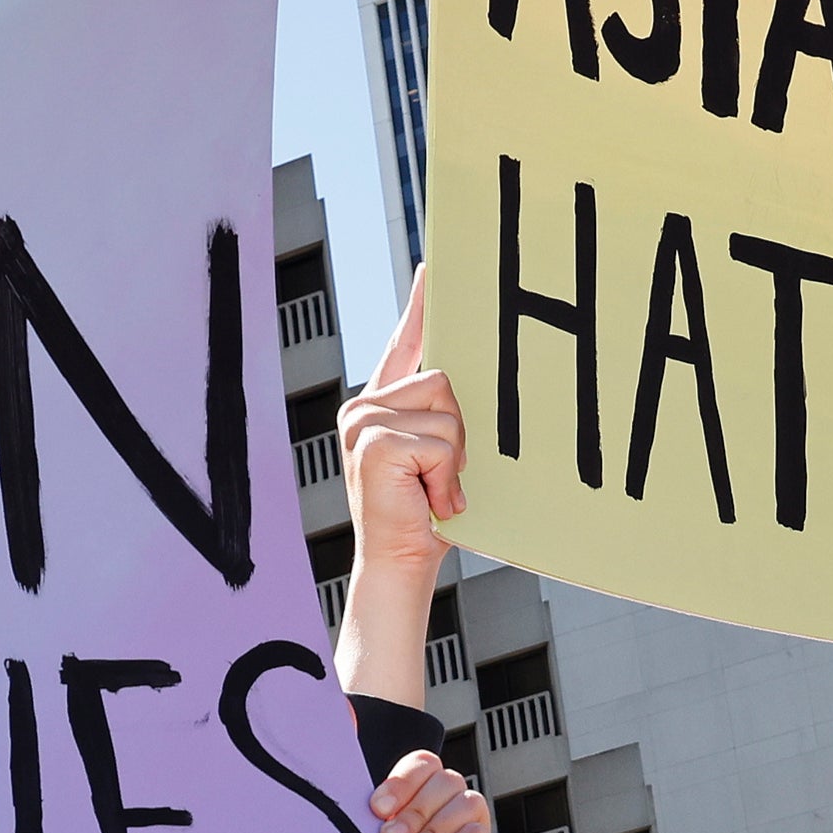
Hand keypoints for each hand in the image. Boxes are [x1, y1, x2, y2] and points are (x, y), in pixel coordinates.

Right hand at [339, 284, 462, 582]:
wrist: (398, 563)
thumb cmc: (425, 515)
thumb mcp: (439, 458)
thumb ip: (442, 421)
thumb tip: (469, 389)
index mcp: (381, 404)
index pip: (403, 343)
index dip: (419, 307)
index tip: (433, 269)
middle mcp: (364, 405)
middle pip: (442, 379)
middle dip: (459, 432)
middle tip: (442, 476)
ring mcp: (362, 420)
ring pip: (445, 410)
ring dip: (454, 459)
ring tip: (434, 490)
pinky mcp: (372, 440)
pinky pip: (438, 440)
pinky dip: (446, 477)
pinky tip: (430, 499)